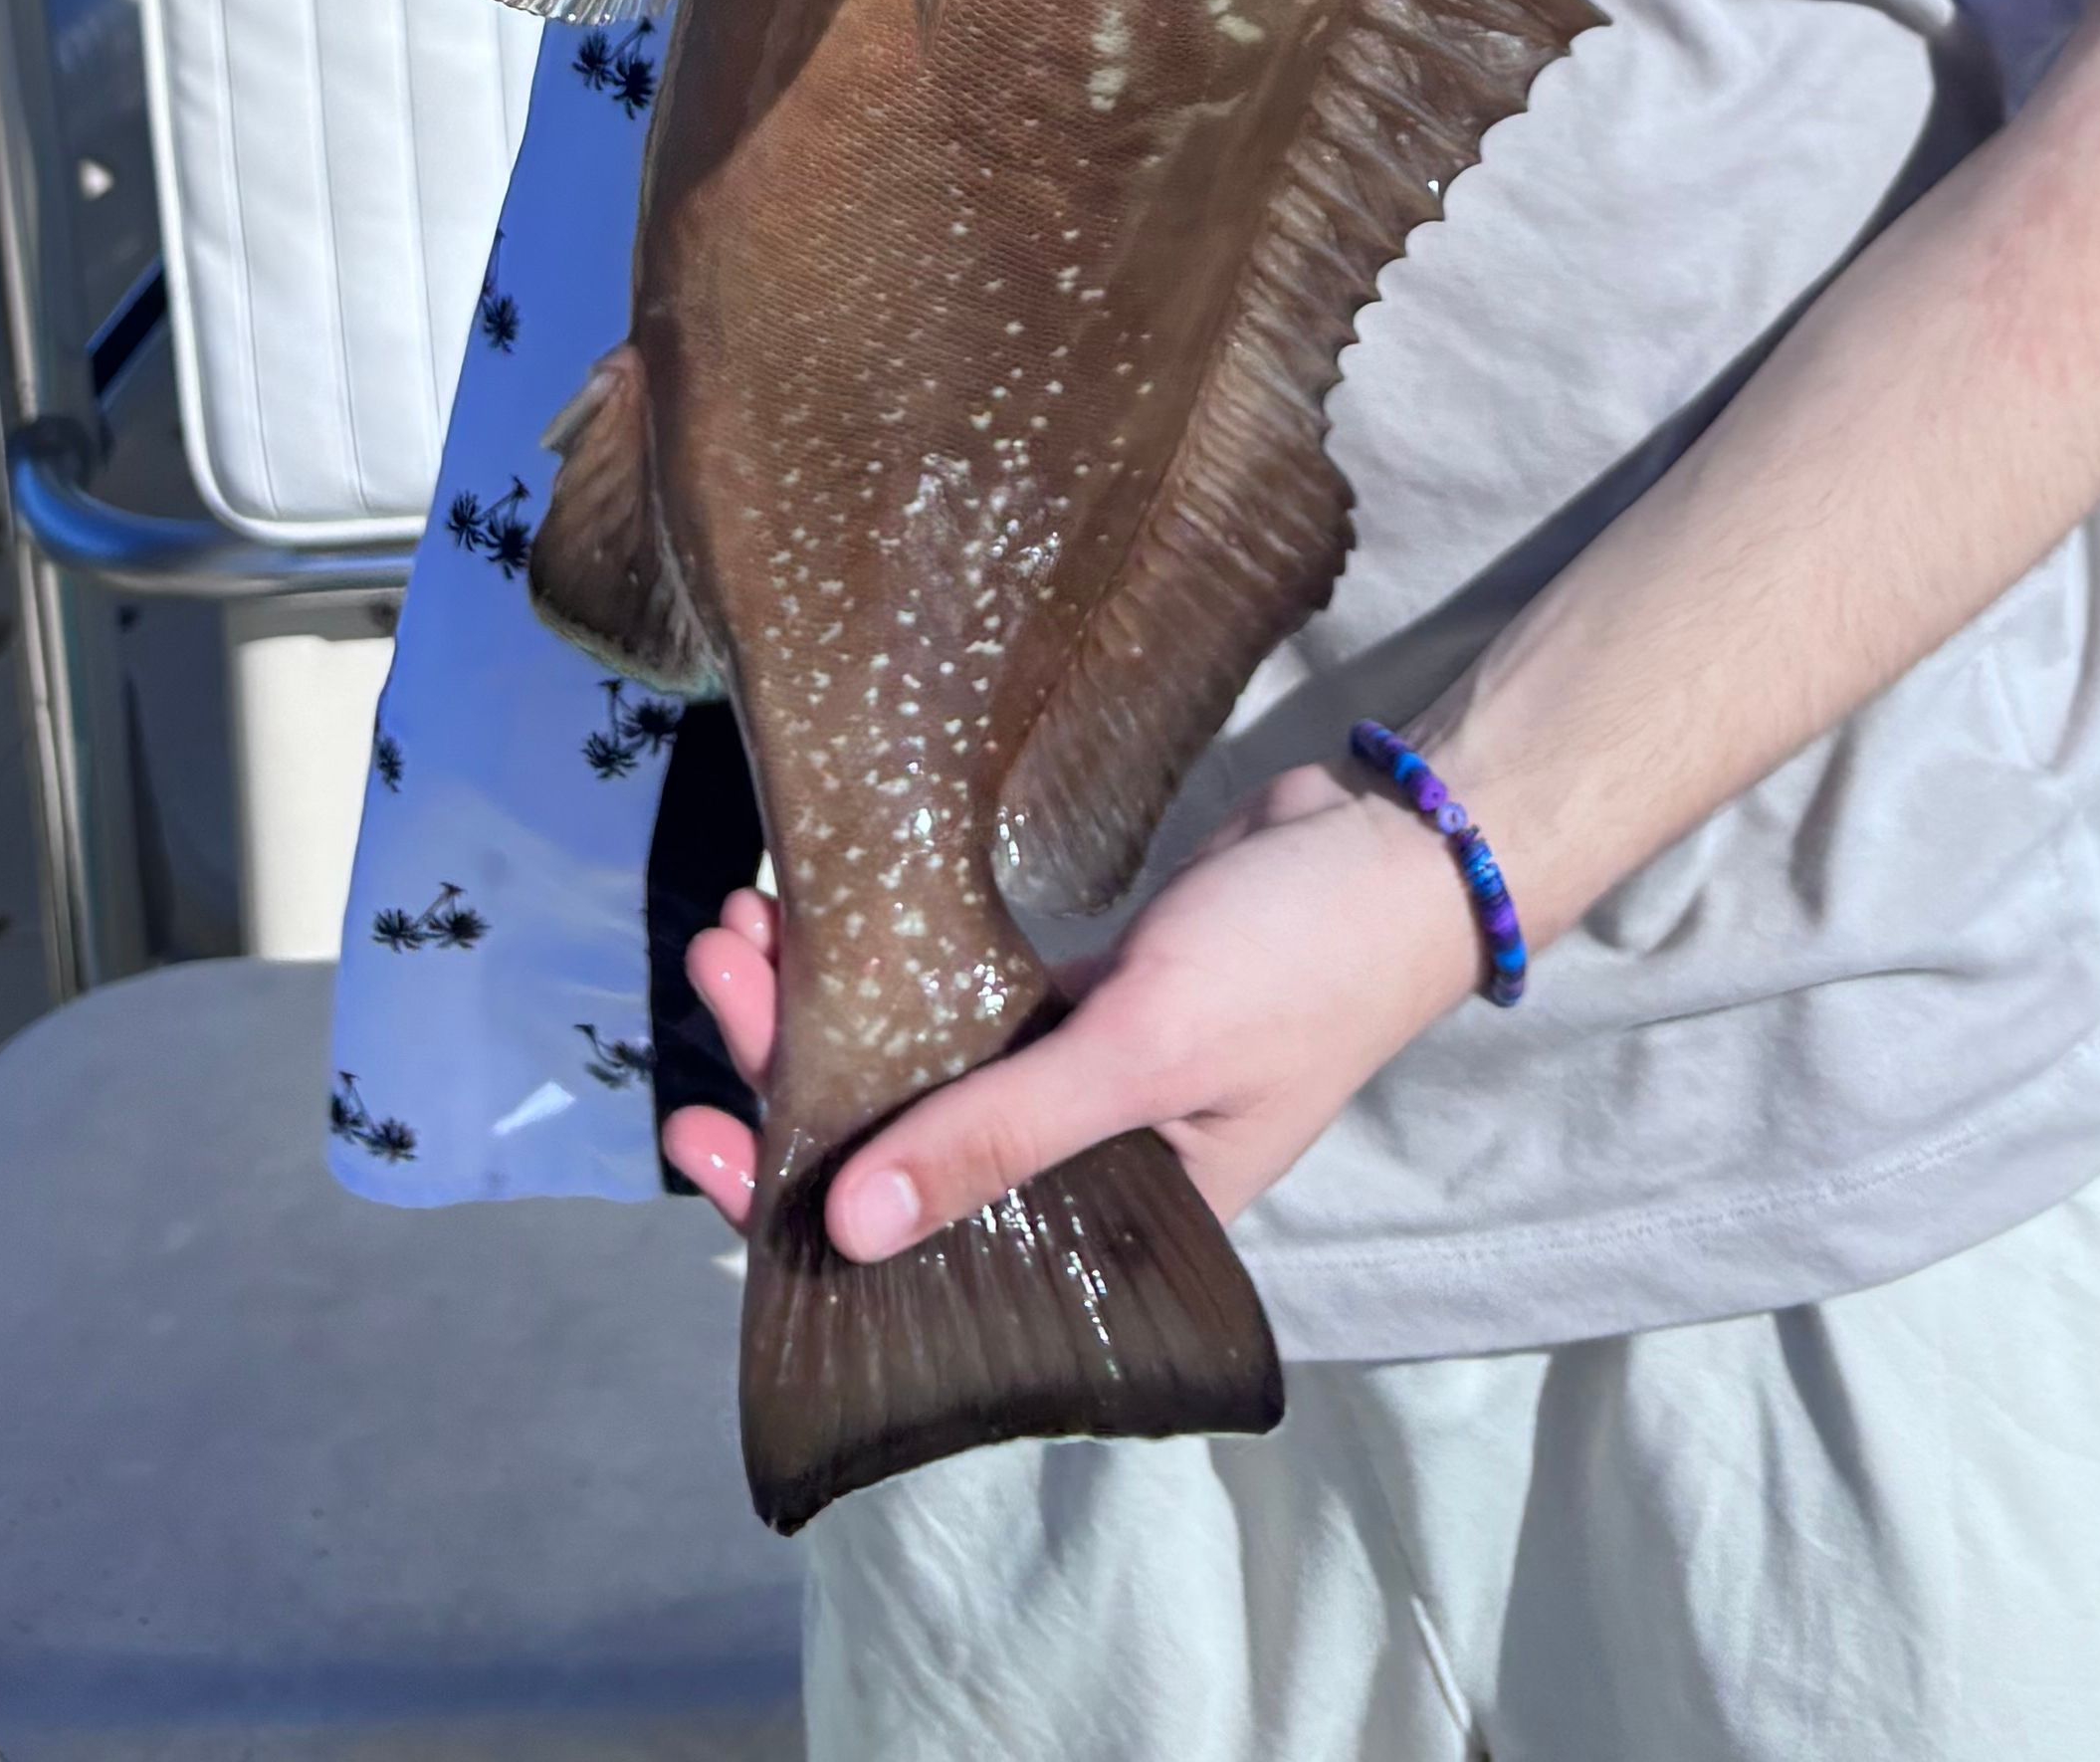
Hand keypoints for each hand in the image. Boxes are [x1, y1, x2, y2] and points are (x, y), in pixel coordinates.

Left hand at [658, 769, 1481, 1247]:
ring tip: (741, 925)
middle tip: (714, 969)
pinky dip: (890, 962)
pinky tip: (820, 911)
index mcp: (1110, 1236)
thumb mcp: (1147, 1054)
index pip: (923, 1257)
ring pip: (918, 1066)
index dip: (802, 1209)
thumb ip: (1002, 1137)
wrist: (1397, 842)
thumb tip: (852, 1227)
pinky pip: (959, 998)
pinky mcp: (1081, 995)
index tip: (702, 1138)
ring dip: (825, 1006)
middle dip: (793, 1073)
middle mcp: (1081, 1172)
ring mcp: (1077, 1077)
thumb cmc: (1298, 967)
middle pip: (900, 1151)